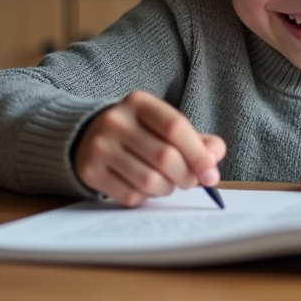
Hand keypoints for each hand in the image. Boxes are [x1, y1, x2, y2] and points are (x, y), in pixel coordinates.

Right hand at [74, 89, 225, 206]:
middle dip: (186, 176)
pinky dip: (145, 197)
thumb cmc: (139, 132)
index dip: (199, 155)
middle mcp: (115, 121)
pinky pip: (129, 195)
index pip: (176, 128)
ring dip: (167, 189)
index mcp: (139, 102)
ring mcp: (99, 146)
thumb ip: (195, 139)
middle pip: (165, 157)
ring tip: (168, 184)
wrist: (87, 136)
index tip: (212, 175)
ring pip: (148, 180)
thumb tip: (214, 156)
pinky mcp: (89, 171)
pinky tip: (144, 187)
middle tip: (191, 182)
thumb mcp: (164, 125)